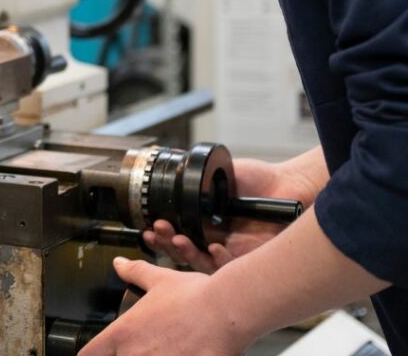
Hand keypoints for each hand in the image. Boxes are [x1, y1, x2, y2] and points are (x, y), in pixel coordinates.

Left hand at [78, 257, 247, 355]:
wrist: (225, 312)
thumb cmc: (192, 295)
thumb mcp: (159, 279)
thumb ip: (135, 272)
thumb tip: (118, 264)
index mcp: (124, 334)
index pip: (89, 354)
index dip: (89, 354)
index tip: (96, 353)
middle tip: (136, 348)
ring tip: (160, 350)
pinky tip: (177, 354)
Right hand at [142, 156, 311, 272]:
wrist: (290, 186)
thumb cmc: (260, 180)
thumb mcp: (221, 173)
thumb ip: (199, 177)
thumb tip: (174, 168)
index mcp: (205, 221)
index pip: (177, 232)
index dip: (161, 233)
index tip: (149, 225)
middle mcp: (215, 239)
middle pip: (183, 252)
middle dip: (166, 244)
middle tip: (158, 231)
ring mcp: (233, 253)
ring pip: (202, 264)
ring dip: (186, 254)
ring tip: (179, 240)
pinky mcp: (252, 262)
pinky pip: (231, 271)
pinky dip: (220, 261)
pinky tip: (215, 249)